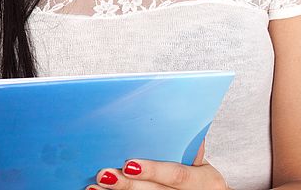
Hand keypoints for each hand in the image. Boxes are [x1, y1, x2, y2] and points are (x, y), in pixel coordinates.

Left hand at [88, 142, 227, 189]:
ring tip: (95, 186)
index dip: (153, 170)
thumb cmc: (202, 176)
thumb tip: (174, 118)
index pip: (177, 175)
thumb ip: (191, 146)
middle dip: (128, 184)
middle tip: (104, 173)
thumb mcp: (203, 161)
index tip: (129, 164)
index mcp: (205, 181)